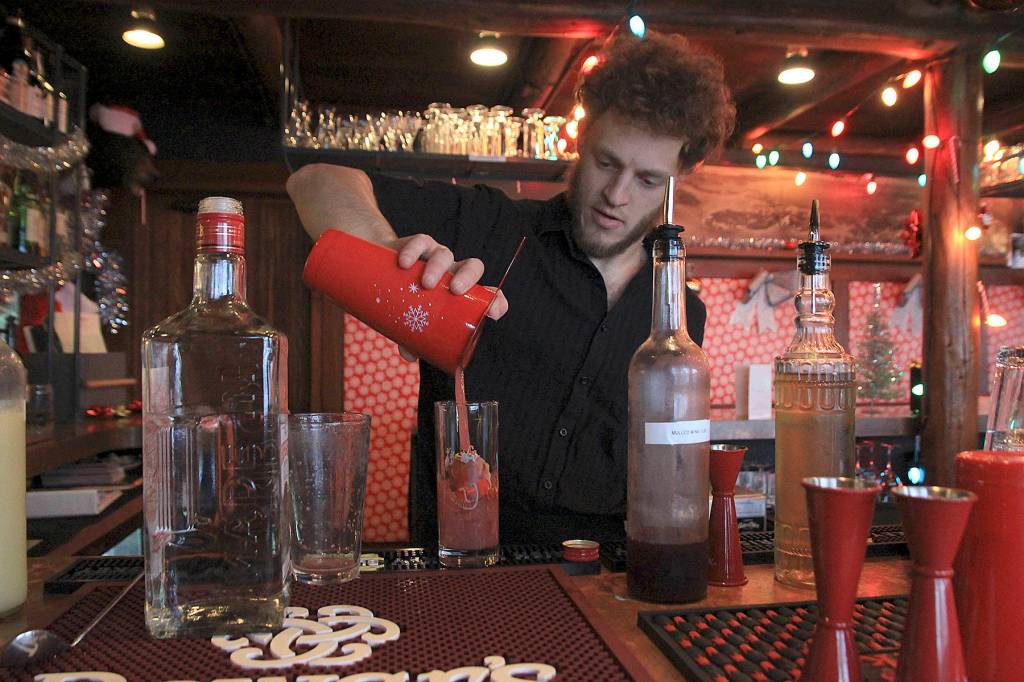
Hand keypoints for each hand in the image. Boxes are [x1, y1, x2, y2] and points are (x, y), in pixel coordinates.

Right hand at [391, 234, 508, 361]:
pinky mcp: (417, 245)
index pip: (488, 294)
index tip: (493, 313)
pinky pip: (420, 242)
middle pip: (472, 267)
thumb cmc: (407, 301)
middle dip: (468, 277)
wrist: (382, 270)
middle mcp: (452, 272)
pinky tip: (406, 263)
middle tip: (454, 291)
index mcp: (461, 292)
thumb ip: (413, 340)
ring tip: (426, 283)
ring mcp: (436, 256)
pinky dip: (414, 250)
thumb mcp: (413, 322)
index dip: (496, 302)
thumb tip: (411, 356)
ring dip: (438, 267)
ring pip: (445, 254)